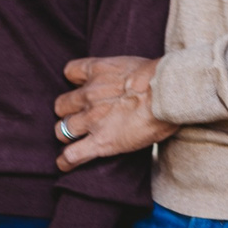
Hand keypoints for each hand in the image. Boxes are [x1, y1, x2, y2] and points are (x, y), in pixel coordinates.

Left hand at [53, 56, 173, 169]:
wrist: (165, 93)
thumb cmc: (159, 78)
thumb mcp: (134, 65)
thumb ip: (122, 73)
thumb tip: (130, 82)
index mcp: (96, 71)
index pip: (70, 72)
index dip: (76, 81)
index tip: (83, 86)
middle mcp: (88, 95)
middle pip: (62, 105)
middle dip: (69, 111)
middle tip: (81, 116)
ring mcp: (91, 120)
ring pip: (62, 129)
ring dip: (67, 134)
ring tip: (74, 139)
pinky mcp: (100, 141)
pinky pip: (72, 154)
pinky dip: (66, 160)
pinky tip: (65, 163)